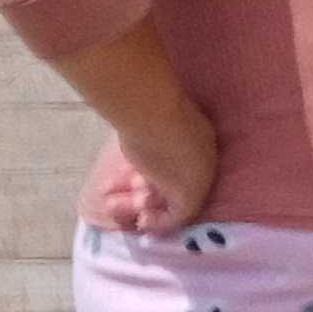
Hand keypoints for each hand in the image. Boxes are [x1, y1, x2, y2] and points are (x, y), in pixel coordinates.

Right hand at [49, 18, 214, 233]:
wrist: (154, 111)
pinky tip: (141, 223)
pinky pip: (178, 216)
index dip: (155, 174)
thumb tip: (109, 89)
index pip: (179, 161)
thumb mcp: (139, 108)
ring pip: (177, 201)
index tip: (133, 180)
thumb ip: (134, 110)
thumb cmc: (144, 103)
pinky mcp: (191, 193)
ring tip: (124, 209)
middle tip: (123, 197)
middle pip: (179, 182)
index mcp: (194, 132)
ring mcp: (200, 174)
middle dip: (149, 193)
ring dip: (149, 208)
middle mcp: (203, 155)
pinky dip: (159, 223)